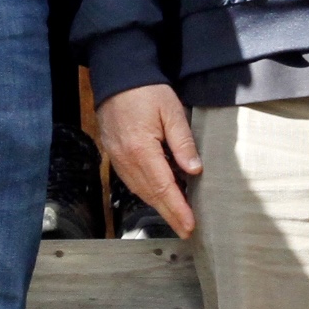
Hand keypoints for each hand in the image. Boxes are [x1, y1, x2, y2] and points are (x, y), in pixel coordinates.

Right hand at [95, 85, 203, 236]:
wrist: (118, 77)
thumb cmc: (147, 91)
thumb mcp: (172, 111)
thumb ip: (183, 143)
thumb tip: (194, 171)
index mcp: (141, 149)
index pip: (163, 187)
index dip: (177, 208)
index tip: (189, 225)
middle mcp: (126, 159)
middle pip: (150, 194)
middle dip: (169, 214)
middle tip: (186, 231)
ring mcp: (117, 159)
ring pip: (140, 190)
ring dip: (159, 206)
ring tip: (176, 218)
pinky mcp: (114, 155)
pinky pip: (132, 180)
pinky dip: (147, 192)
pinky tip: (159, 196)